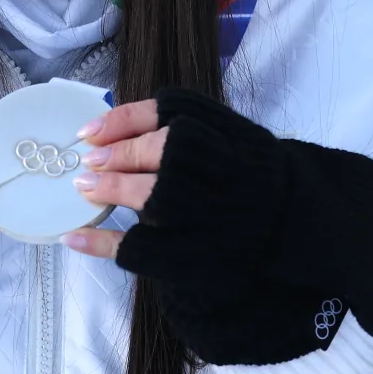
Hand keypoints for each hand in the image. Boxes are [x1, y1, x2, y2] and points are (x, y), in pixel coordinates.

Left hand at [64, 88, 372, 365]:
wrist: (296, 240)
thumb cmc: (254, 188)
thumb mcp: (241, 147)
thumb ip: (195, 132)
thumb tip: (110, 130)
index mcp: (245, 142)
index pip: (181, 111)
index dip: (130, 117)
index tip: (93, 129)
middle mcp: (239, 177)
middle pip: (173, 149)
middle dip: (123, 151)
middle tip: (89, 160)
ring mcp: (224, 221)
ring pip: (161, 196)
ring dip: (113, 189)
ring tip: (85, 188)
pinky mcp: (205, 262)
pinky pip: (146, 250)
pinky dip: (104, 243)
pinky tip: (77, 237)